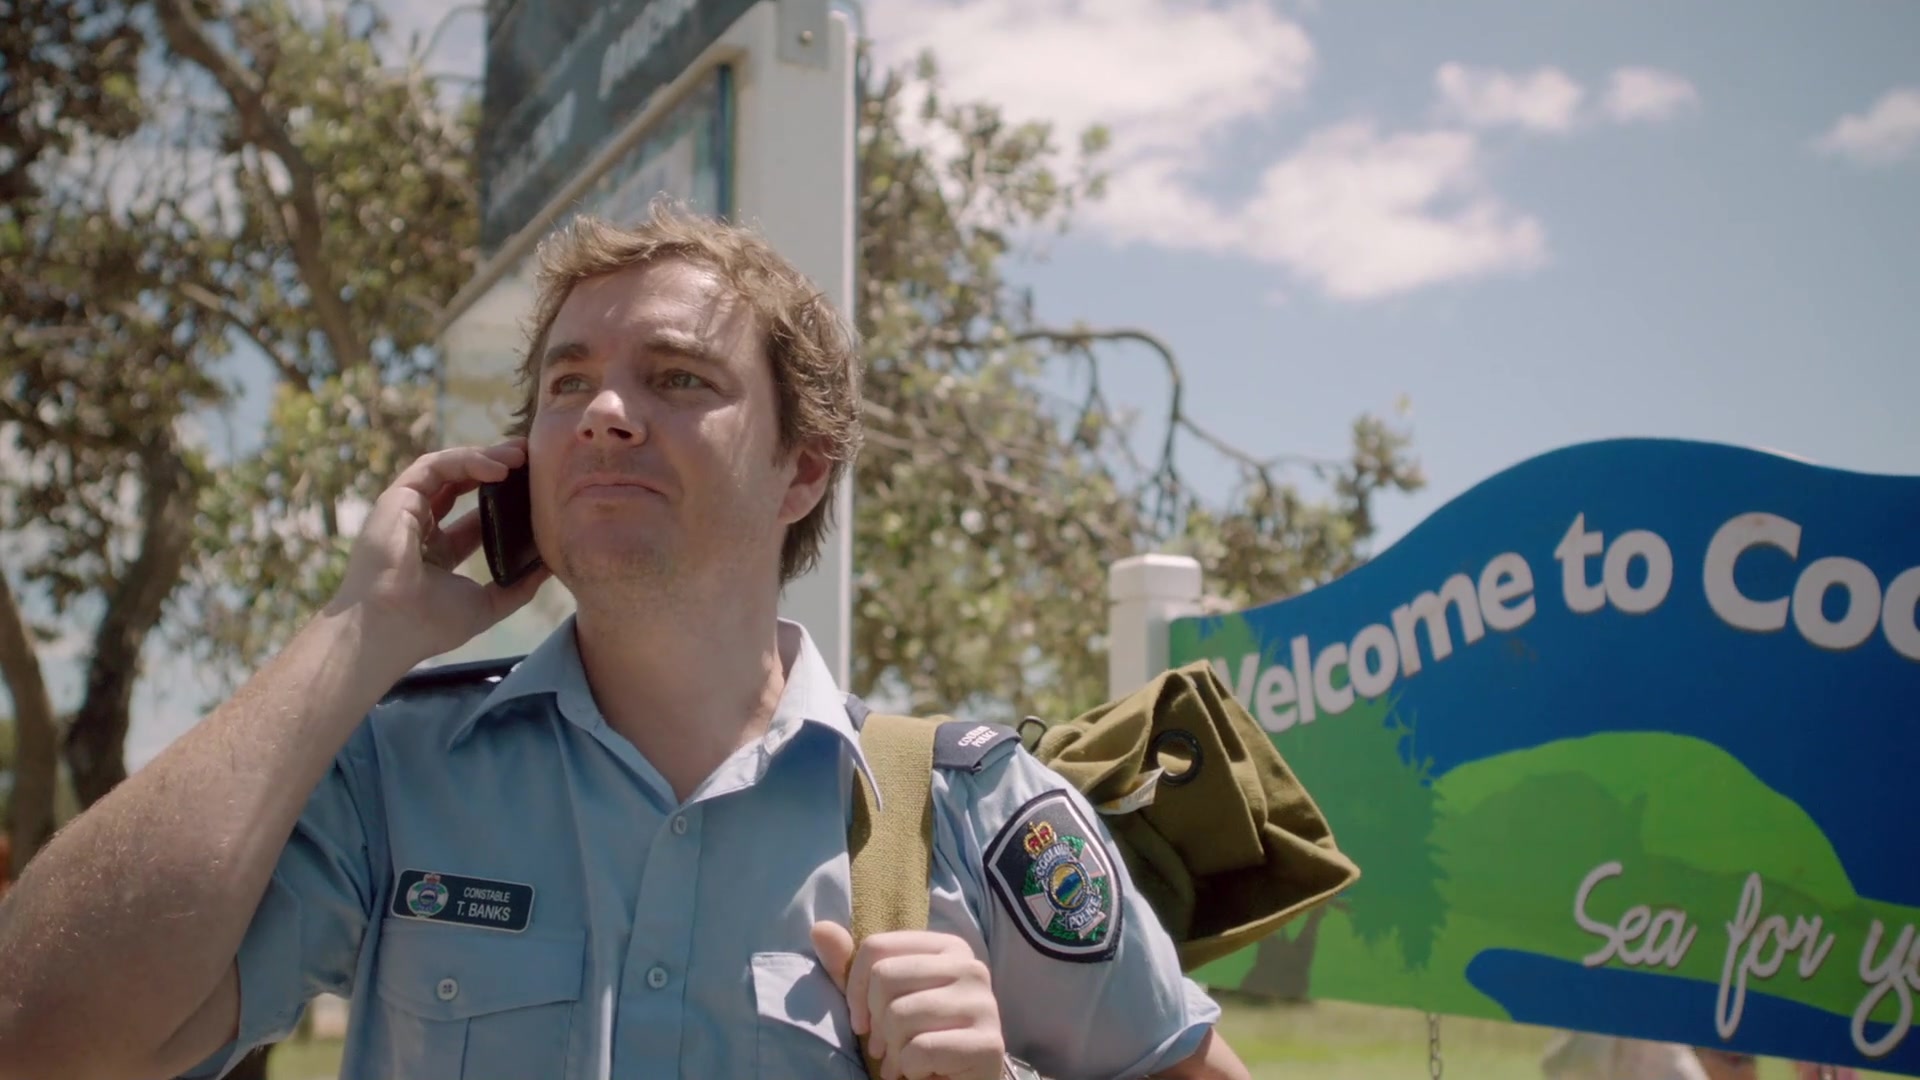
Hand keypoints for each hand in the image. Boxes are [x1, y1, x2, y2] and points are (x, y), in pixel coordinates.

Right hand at [327, 439, 549, 663]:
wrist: (391, 628)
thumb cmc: (429, 624)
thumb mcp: (486, 605)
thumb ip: (517, 587)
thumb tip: (551, 568)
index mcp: (438, 551)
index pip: (475, 516)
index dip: (505, 499)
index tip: (536, 489)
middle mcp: (421, 526)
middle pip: (462, 485)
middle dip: (497, 467)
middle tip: (531, 458)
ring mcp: (406, 510)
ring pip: (449, 469)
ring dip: (485, 457)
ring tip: (520, 455)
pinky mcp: (397, 498)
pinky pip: (434, 467)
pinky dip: (466, 461)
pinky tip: (497, 467)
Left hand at [811, 922, 1004, 1079]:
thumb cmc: (916, 1039)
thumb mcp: (878, 1001)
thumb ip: (851, 966)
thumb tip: (819, 928)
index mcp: (947, 947)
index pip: (877, 947)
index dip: (855, 988)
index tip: (862, 1020)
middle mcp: (971, 967)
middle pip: (886, 977)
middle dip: (876, 1022)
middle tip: (886, 1046)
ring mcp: (984, 1003)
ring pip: (900, 1015)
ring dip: (893, 1051)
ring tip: (904, 1061)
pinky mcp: (988, 1043)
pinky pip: (920, 1050)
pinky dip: (910, 1069)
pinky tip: (922, 1074)